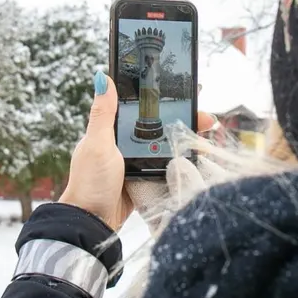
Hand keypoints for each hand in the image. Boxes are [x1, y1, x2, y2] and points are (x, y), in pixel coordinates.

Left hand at [59, 74, 218, 230]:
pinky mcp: (146, 179)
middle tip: (206, 117)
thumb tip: (102, 77)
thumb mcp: (98, 144)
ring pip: (167, 145)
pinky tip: (197, 156)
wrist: (93, 221)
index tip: (186, 90)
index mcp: (113, 130)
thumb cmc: (90, 181)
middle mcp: (126, 143)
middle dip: (184, 118)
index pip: (143, 107)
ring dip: (186, 138)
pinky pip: (167, 166)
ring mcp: (137, 162)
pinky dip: (182, 161)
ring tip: (206, 133)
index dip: (164, 97)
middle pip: (161, 125)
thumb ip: (104, 113)